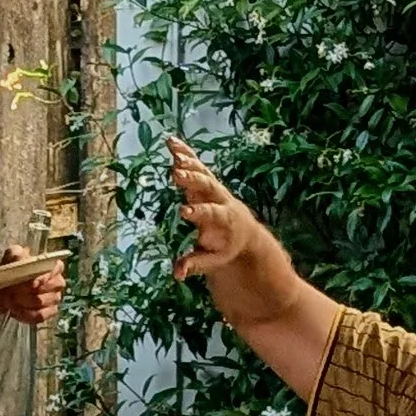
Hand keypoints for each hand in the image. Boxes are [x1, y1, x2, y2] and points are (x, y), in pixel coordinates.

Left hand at [0, 244, 66, 325]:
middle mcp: (58, 282)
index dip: (43, 276)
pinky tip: (15, 310)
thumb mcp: (12, 256)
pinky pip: (39, 316)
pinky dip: (25, 314)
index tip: (30, 281)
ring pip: (40, 302)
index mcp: (54, 266)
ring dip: (22, 302)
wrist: (5, 288)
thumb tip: (21, 258)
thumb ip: (17, 254)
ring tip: (10, 299)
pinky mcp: (48, 313)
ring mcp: (55, 299)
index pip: (55, 270)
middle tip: (12, 290)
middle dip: (28, 290)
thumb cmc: (12, 270)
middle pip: (48, 288)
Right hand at [167, 138, 263, 281]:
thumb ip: (195, 264)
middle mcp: (220, 199)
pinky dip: (185, 152)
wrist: (244, 231)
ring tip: (173, 151)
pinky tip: (171, 141)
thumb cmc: (226, 247)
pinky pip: (197, 164)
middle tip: (176, 173)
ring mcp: (215, 187)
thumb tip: (176, 275)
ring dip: (188, 161)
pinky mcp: (208, 180)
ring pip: (202, 171)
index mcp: (224, 219)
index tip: (183, 211)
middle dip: (192, 180)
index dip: (198, 212)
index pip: (210, 214)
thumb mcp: (213, 259)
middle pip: (207, 186)